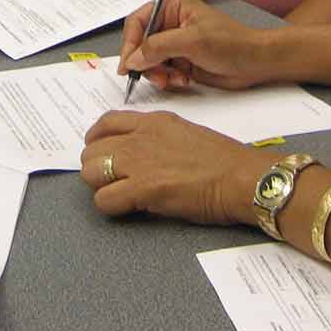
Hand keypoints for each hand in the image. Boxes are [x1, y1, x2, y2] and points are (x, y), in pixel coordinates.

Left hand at [81, 110, 275, 223]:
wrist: (241, 177)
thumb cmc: (224, 161)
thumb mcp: (185, 132)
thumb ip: (158, 138)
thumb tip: (141, 154)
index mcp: (153, 121)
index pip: (106, 122)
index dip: (97, 140)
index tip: (100, 152)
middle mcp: (141, 136)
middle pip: (92, 149)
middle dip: (95, 166)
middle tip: (110, 180)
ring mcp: (139, 161)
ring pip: (90, 172)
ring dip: (99, 186)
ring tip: (118, 195)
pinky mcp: (142, 188)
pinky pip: (104, 199)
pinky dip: (110, 207)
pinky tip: (127, 209)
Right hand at [117, 0, 269, 91]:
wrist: (255, 63)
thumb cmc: (232, 43)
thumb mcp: (192, 41)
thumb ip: (158, 48)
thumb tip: (132, 58)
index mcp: (172, 6)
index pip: (138, 22)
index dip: (130, 43)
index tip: (127, 64)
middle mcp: (170, 22)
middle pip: (140, 44)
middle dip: (146, 63)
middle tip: (158, 77)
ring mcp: (175, 42)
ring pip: (149, 61)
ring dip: (158, 73)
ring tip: (174, 79)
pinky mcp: (180, 60)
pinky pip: (161, 71)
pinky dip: (168, 79)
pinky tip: (184, 80)